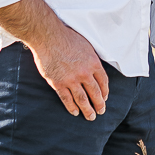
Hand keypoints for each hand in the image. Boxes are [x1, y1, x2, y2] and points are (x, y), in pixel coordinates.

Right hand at [0, 0, 109, 118]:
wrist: (49, 37)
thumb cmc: (67, 38)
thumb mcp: (86, 46)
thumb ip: (91, 58)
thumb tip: (95, 67)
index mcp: (93, 63)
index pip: (103, 81)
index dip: (105, 91)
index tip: (105, 98)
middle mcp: (85, 73)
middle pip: (95, 93)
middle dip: (99, 104)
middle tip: (101, 111)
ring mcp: (71, 79)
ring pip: (82, 99)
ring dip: (87, 109)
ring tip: (91, 117)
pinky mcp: (58, 83)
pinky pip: (66, 99)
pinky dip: (71, 107)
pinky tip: (75, 112)